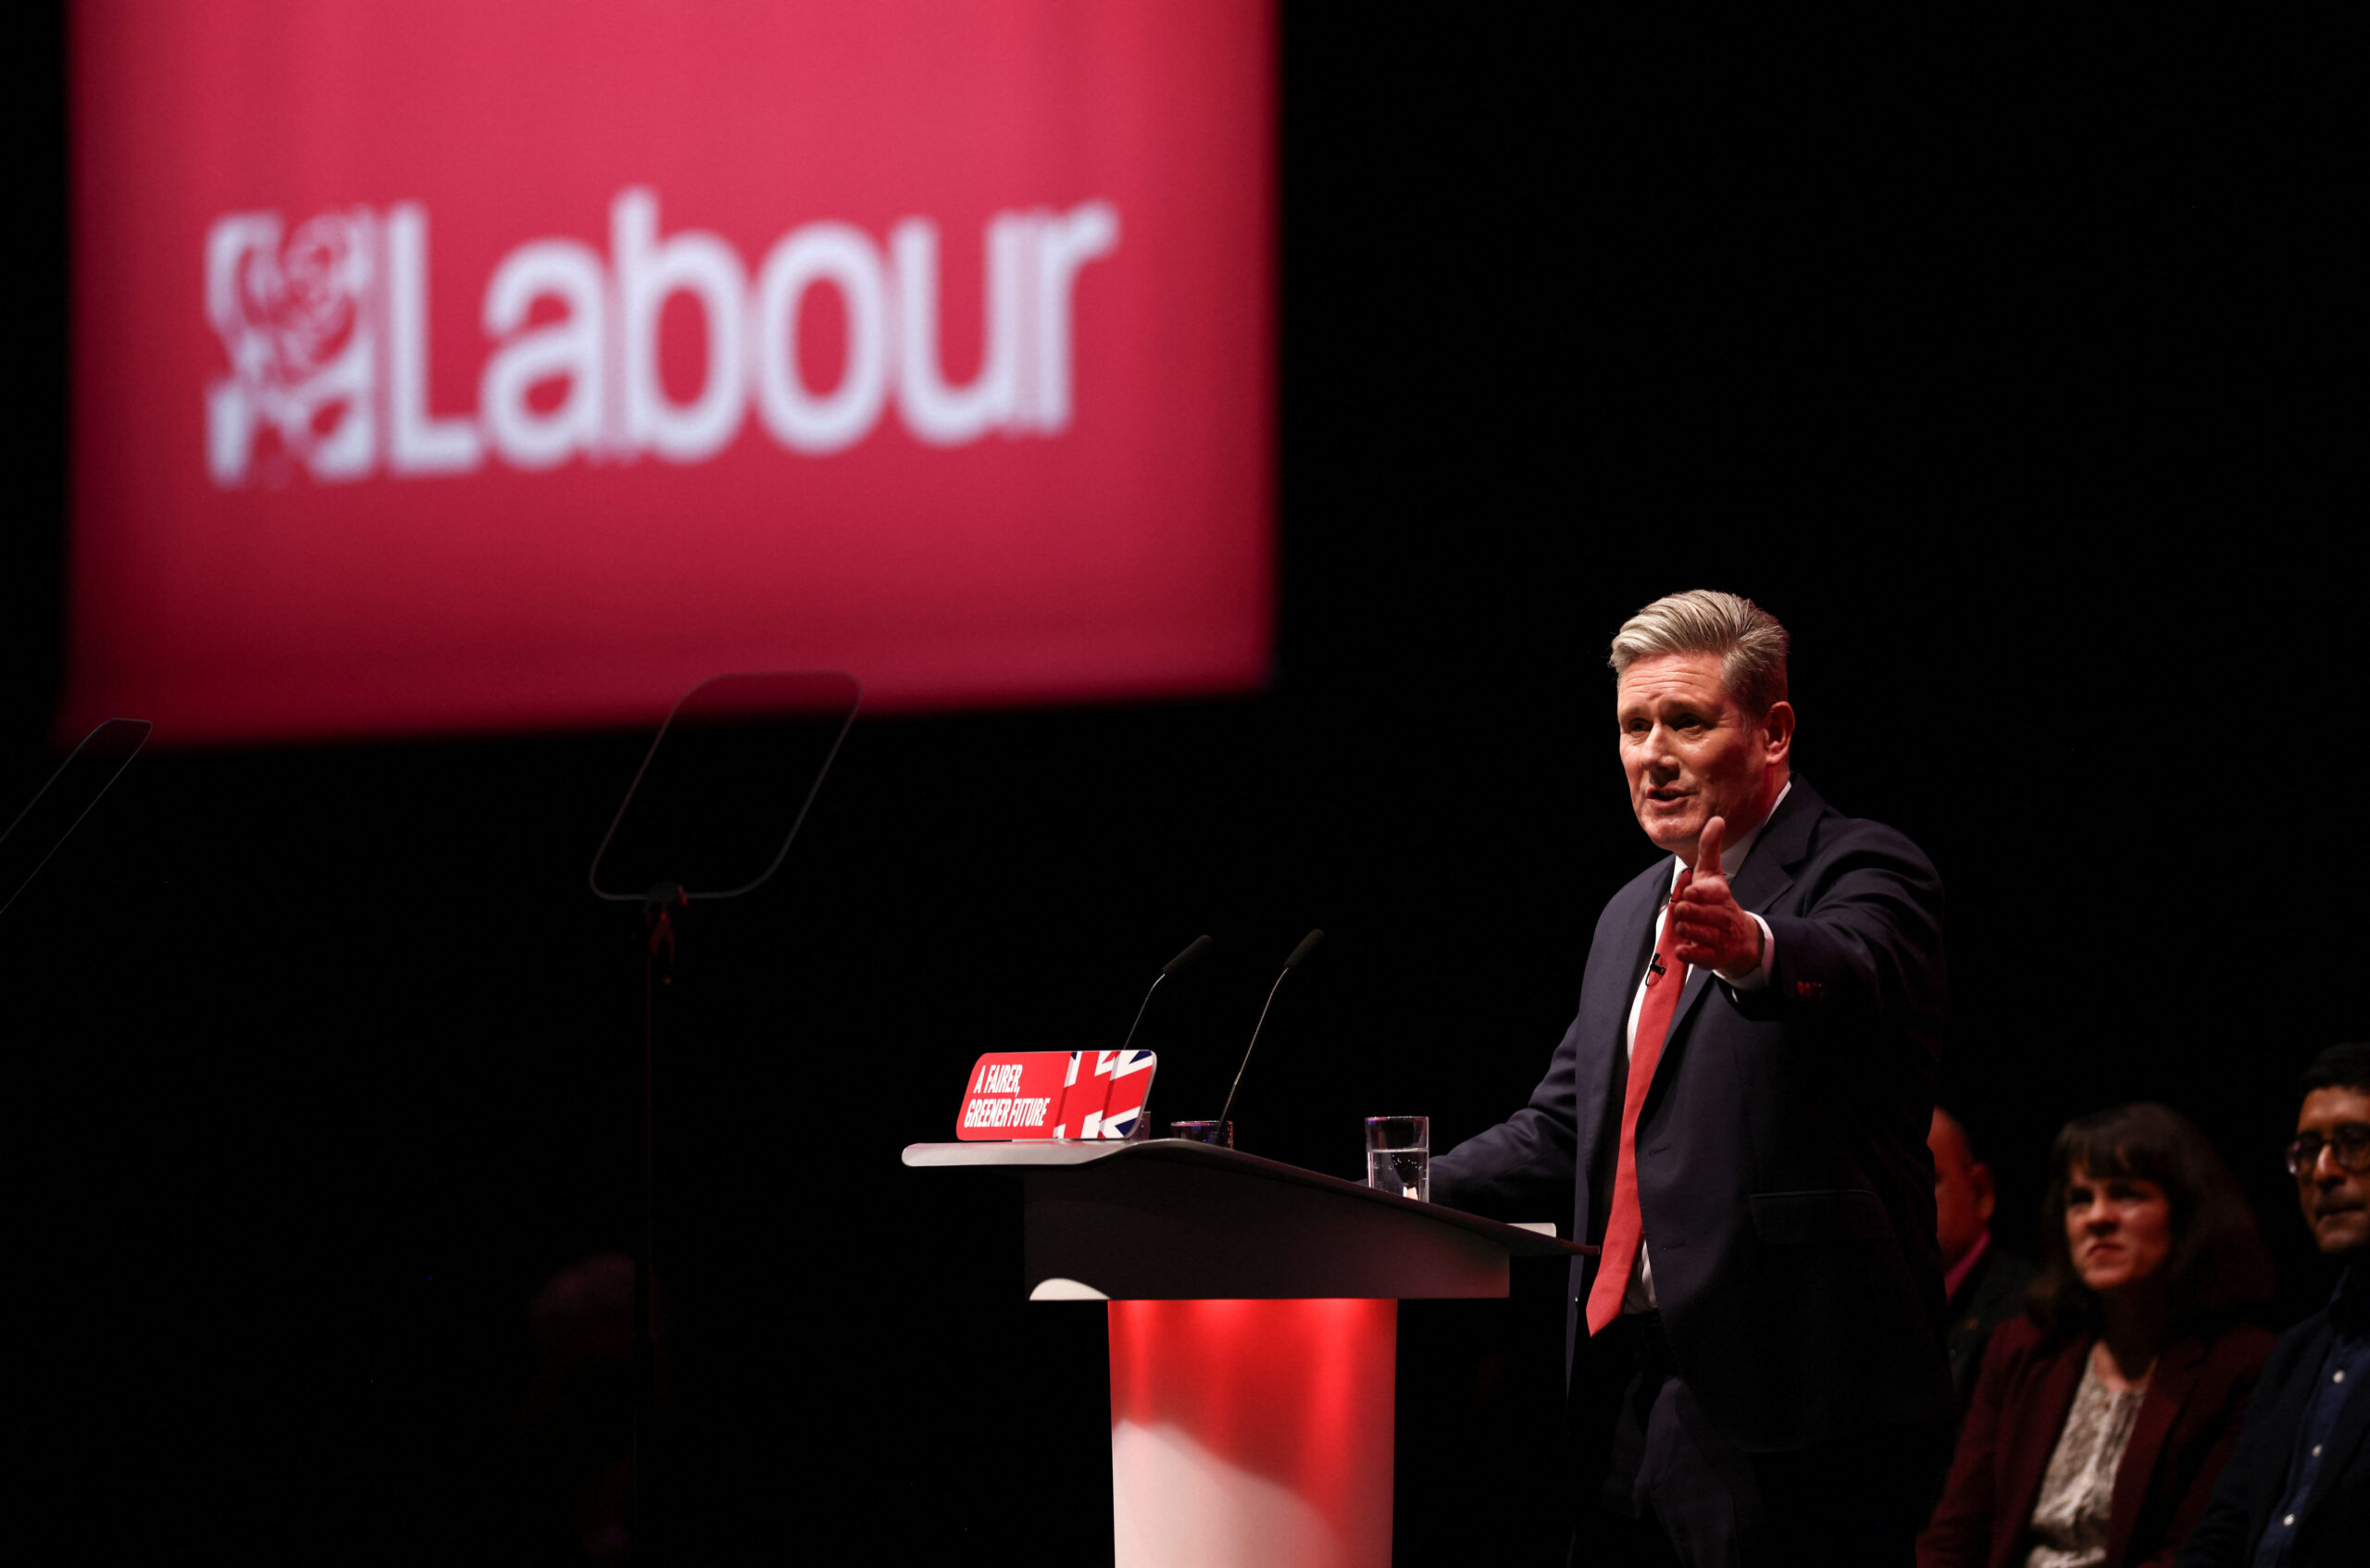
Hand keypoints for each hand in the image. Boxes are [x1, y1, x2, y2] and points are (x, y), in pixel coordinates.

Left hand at [1669, 816, 1763, 974]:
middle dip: (1689, 912)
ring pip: (1698, 934)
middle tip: (1683, 909)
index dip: (1698, 893)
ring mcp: (1719, 938)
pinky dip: (1689, 953)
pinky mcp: (1713, 956)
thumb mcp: (1712, 874)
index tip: (1689, 892)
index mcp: (1720, 895)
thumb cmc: (1718, 901)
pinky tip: (1682, 949)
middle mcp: (1722, 916)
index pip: (1710, 893)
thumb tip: (1716, 819)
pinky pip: (1698, 956)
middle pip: (1701, 914)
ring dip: (1687, 930)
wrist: (1741, 939)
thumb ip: (1710, 848)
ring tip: (1683, 927)